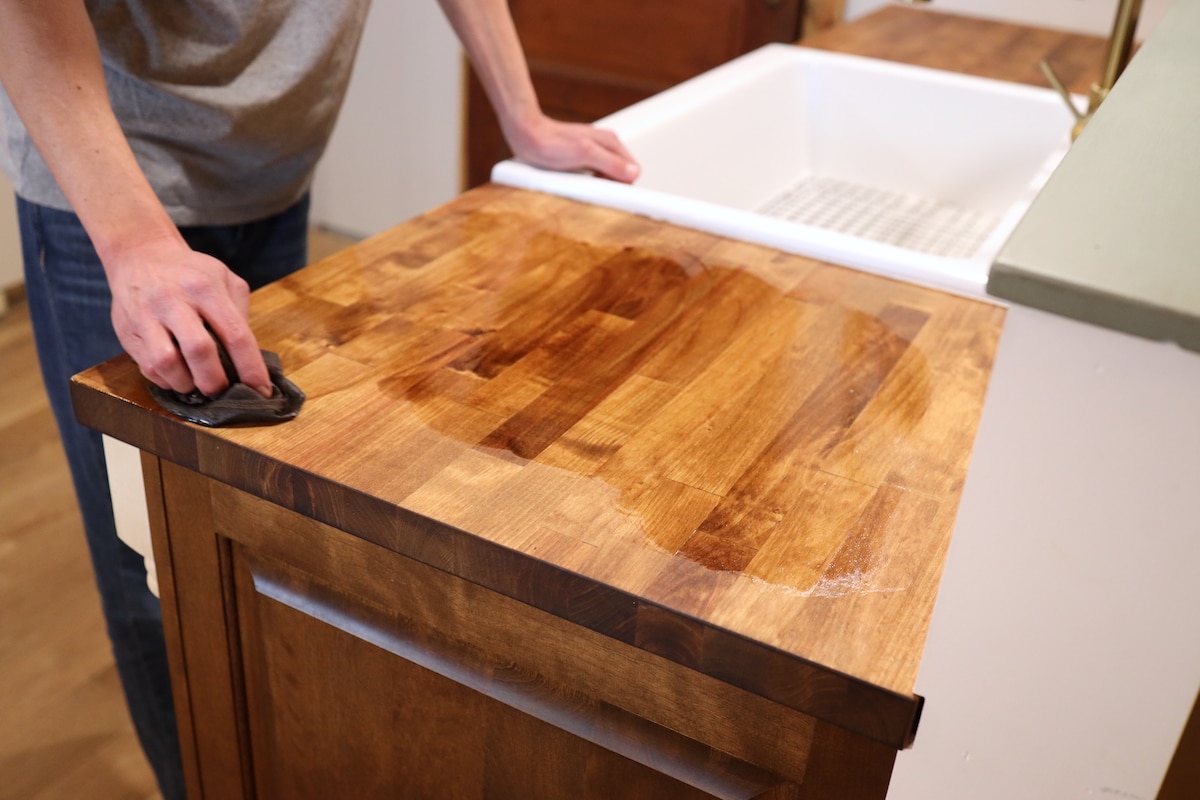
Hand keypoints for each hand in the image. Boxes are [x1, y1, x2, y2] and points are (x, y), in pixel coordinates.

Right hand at [106, 235, 272, 397]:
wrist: (140, 255)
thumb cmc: (190, 273)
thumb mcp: (223, 278)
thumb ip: (239, 313)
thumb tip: (248, 357)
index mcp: (205, 288)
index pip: (235, 334)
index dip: (251, 367)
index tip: (261, 390)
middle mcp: (173, 300)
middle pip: (198, 350)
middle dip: (215, 380)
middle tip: (222, 390)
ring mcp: (146, 316)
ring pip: (166, 363)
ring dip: (186, 383)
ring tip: (196, 385)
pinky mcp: (127, 331)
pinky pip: (146, 367)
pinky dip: (166, 380)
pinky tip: (177, 376)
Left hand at [508, 114, 639, 182]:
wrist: (526, 135)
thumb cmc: (550, 143)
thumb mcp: (584, 154)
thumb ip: (610, 163)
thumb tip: (633, 173)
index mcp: (611, 142)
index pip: (633, 171)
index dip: (624, 186)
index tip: (612, 197)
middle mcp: (605, 145)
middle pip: (621, 175)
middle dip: (612, 187)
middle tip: (594, 193)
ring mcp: (594, 151)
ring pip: (607, 177)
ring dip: (599, 187)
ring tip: (583, 189)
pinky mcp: (581, 158)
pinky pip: (594, 176)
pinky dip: (589, 184)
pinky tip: (576, 185)